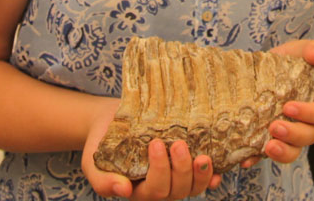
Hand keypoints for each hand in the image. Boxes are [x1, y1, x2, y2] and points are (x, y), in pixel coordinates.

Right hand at [83, 100, 221, 198]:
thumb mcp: (93, 164)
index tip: (155, 144)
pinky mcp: (187, 166)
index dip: (160, 171)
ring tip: (202, 155)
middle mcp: (160, 189)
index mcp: (139, 192)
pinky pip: (204, 179)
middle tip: (178, 144)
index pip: (155, 190)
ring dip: (201, 173)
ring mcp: (176, 179)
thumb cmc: (102, 143)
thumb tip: (124, 191)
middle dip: (181, 169)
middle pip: (178, 190)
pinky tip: (219, 167)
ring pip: (194, 187)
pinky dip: (213, 176)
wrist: (113, 121)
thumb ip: (103, 182)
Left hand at [257, 39, 313, 164]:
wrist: (277, 68)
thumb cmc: (297, 60)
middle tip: (274, 127)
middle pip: (309, 136)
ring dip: (282, 152)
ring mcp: (292, 134)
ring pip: (293, 150)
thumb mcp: (305, 50)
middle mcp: (310, 123)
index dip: (310, 113)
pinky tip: (246, 159)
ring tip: (266, 148)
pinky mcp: (272, 139)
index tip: (289, 106)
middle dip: (293, 135)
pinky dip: (257, 159)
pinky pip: (267, 155)